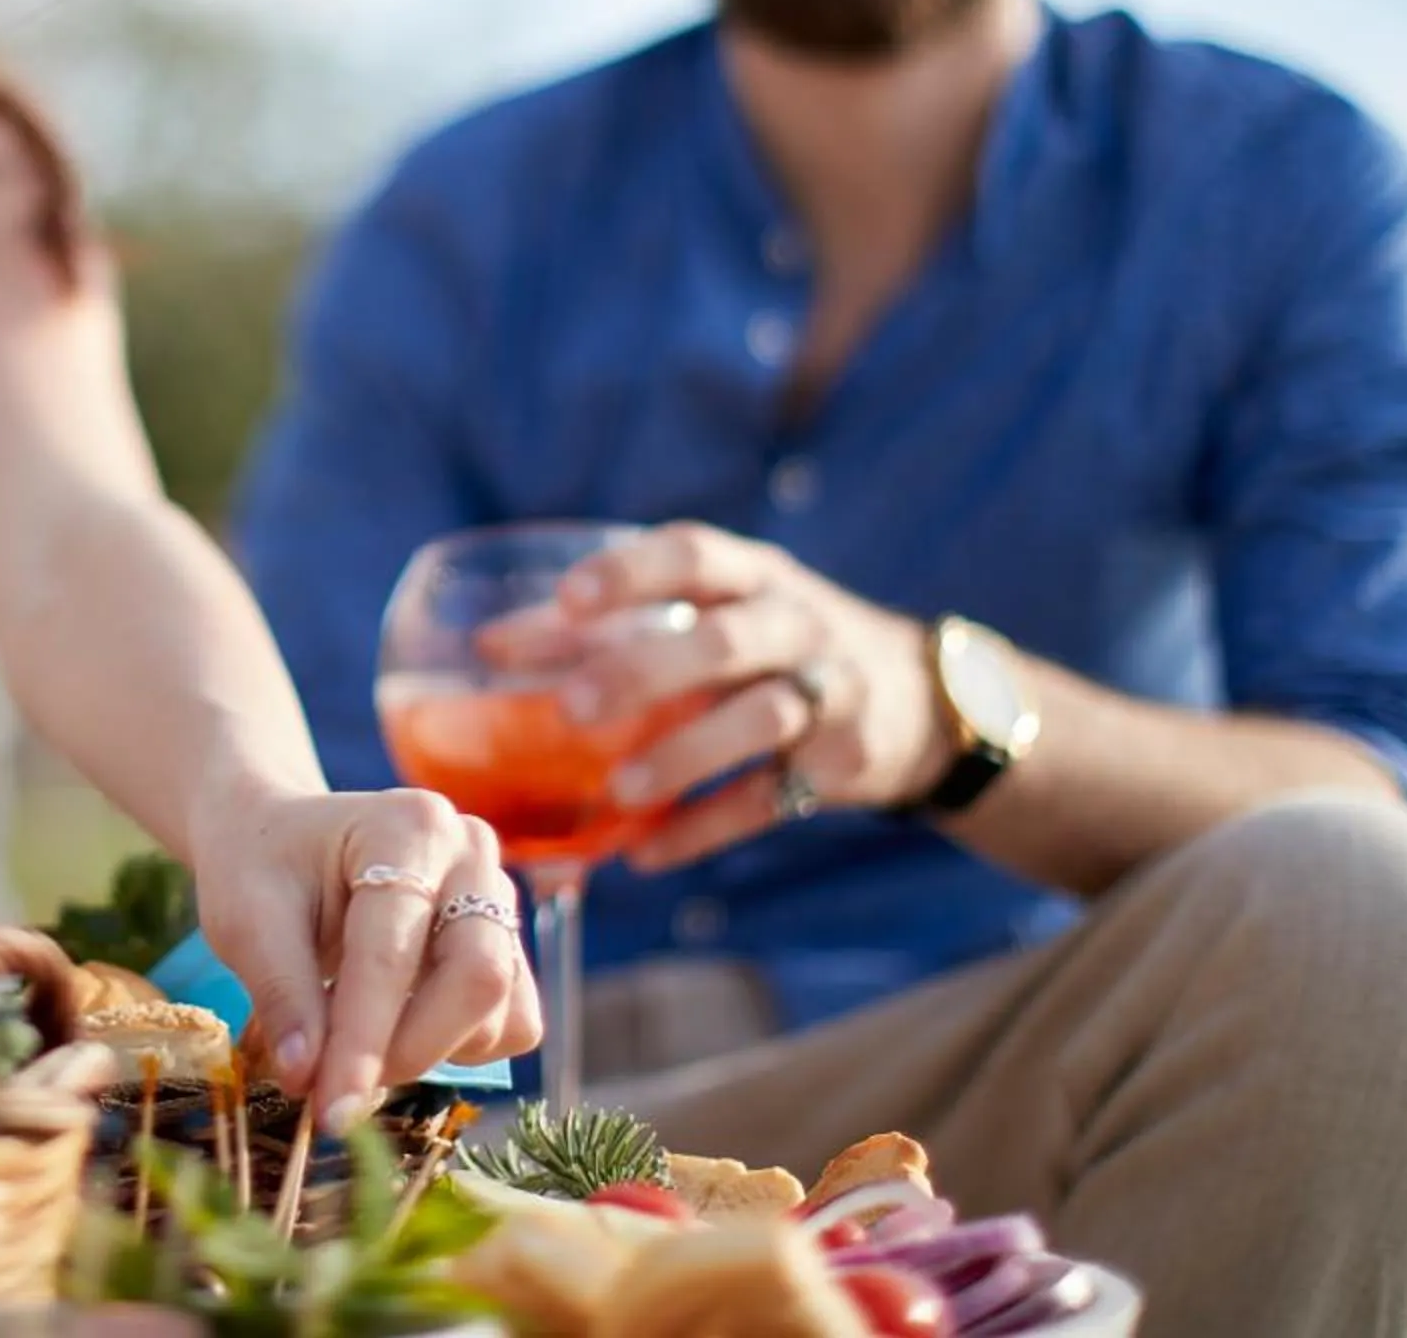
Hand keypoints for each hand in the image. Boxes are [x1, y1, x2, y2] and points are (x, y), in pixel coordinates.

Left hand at [186, 776, 541, 1131]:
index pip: (392, 955)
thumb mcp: (245, 920)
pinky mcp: (508, 941)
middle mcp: (470, 852)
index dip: (362, 1043)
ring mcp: (499, 894)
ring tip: (354, 1038)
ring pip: (501, 1010)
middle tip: (338, 1087)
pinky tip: (398, 1022)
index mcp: (406, 828)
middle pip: (477, 978)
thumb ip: (281, 995)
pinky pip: (513, 1022)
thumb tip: (307, 1079)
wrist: (286, 839)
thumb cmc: (264, 870)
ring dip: (429, 1052)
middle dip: (408, 1052)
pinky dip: (459, 1046)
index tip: (330, 1113)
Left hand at [485, 523, 946, 868]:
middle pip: (724, 642)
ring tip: (615, 793)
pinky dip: (707, 828)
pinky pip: (773, 801)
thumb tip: (489, 650)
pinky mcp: (845, 766)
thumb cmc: (770, 645)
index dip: (632, 572)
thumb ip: (614, 626)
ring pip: (760, 722)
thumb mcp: (716, 613)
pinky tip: (645, 852)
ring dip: (683, 756)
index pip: (693, 555)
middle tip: (570, 708)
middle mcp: (798, 625)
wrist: (917, 700)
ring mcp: (831, 696)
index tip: (569, 597)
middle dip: (647, 673)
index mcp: (754, 575)